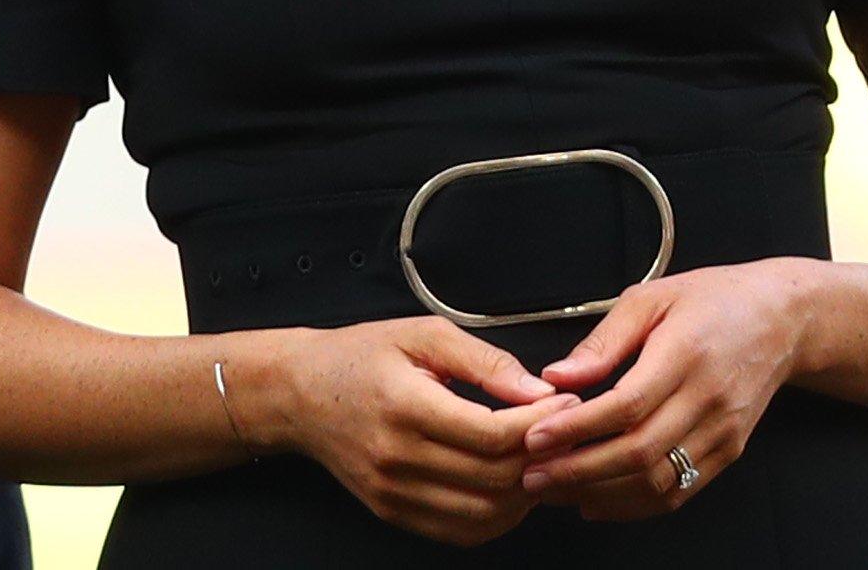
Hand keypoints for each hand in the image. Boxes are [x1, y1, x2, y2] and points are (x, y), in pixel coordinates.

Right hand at [251, 318, 583, 545]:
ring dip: (526, 492)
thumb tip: (538, 391)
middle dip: (542, 457)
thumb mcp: (423, 336)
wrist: (301, 393)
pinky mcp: (393, 512)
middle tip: (564, 431)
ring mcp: (394, 493)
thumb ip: (484, 361)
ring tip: (540, 457)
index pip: (492, 435)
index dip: (540, 424)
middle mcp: (397, 458)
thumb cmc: (362, 356)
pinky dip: (497, 515)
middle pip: (494, 479)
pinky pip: (461, 530)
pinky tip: (508, 485)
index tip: (566, 405)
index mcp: (406, 406)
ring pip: (485, 514)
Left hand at [517, 260, 822, 520]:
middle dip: (579, 472)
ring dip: (602, 495)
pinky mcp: (729, 452)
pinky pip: (680, 491)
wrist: (781, 320)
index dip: (577, 429)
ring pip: (659, 482)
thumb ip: (603, 341)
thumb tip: (558, 376)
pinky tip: (599, 500)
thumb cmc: (713, 300)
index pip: (626, 406)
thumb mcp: (652, 298)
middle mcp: (707, 399)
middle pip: (639, 453)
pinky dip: (635, 504)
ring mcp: (722, 431)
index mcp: (685, 354)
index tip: (536, 438)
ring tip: (557, 491)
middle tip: (534, 476)